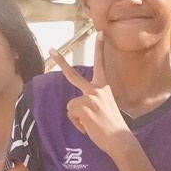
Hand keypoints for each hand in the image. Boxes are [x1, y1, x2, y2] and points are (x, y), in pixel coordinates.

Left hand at [52, 40, 133, 157]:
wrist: (119, 138)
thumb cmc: (112, 126)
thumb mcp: (104, 106)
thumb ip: (92, 100)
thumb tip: (77, 107)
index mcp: (103, 87)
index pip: (100, 64)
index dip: (99, 48)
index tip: (99, 32)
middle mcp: (96, 89)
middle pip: (72, 74)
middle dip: (61, 61)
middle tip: (51, 49)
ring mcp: (89, 97)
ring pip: (71, 106)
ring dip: (77, 118)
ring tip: (91, 124)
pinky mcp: (83, 106)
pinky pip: (71, 114)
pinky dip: (77, 124)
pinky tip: (88, 128)